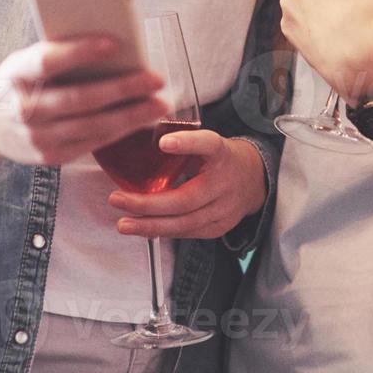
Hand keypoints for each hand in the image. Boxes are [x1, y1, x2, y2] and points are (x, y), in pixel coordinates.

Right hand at [0, 36, 167, 168]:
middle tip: (154, 79)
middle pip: (79, 99)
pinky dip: (120, 131)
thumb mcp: (25, 61)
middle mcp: (25, 109)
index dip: (79, 52)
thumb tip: (112, 45)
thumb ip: (58, 53)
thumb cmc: (18, 82)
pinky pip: (92, 143)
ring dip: (131, 115)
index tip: (113, 43)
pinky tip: (141, 120)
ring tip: (159, 103)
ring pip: (92, 126)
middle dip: (122, 88)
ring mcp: (37, 137)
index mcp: (16, 75)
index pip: (47, 62)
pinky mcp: (51, 157)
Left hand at [108, 130, 266, 239]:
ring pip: (184, 222)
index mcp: (221, 153)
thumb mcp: (207, 143)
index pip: (208, 145)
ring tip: (123, 223)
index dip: (187, 143)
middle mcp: (224, 182)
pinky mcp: (219, 227)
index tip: (163, 143)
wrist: (254, 180)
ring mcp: (224, 208)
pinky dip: (163, 231)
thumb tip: (138, 139)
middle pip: (186, 198)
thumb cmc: (220, 159)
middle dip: (148, 204)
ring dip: (150, 225)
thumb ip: (182, 143)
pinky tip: (143, 229)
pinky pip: (187, 233)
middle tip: (118, 199)